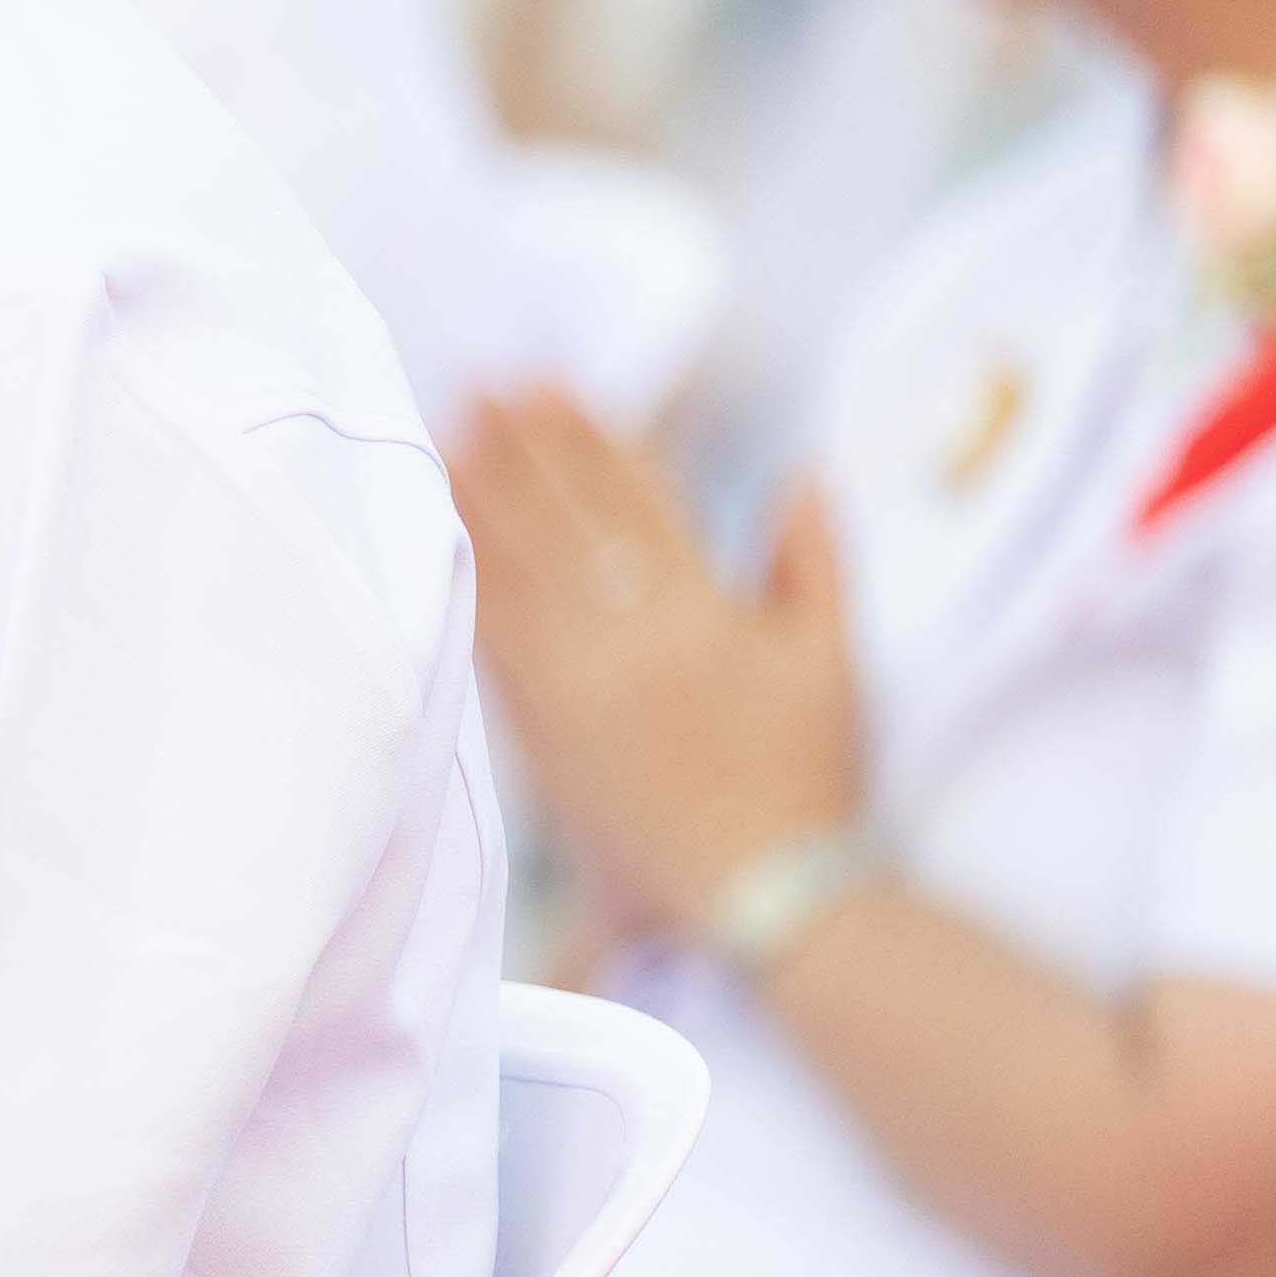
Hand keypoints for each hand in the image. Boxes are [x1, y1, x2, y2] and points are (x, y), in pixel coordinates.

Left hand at [453, 389, 866, 942]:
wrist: (765, 893)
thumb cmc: (807, 780)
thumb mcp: (831, 663)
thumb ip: (813, 560)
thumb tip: (804, 470)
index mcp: (705, 615)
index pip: (636, 503)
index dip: (590, 438)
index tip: (551, 383)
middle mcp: (633, 643)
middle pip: (565, 523)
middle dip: (520, 449)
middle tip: (478, 383)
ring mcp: (580, 688)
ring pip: (520, 572)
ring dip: (482, 499)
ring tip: (448, 437)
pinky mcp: (543, 736)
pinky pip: (498, 643)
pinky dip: (471, 584)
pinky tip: (444, 540)